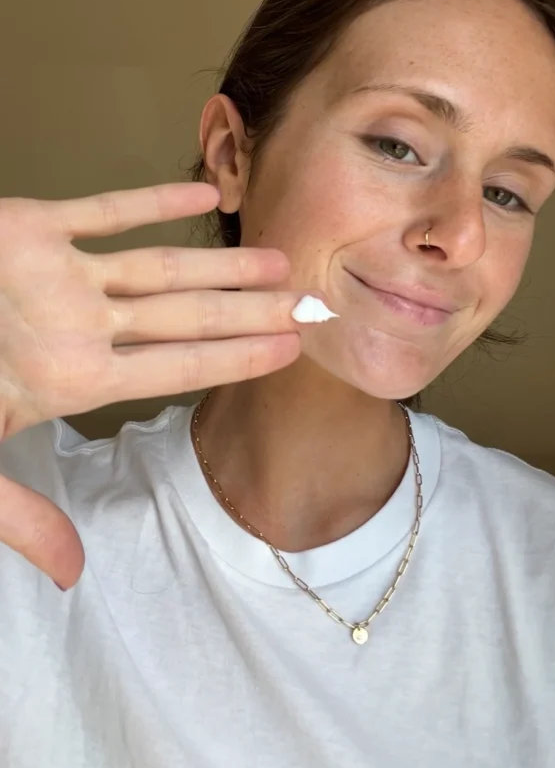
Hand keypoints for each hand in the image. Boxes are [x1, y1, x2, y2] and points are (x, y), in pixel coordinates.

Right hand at [0, 183, 303, 584]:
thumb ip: (21, 516)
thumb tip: (73, 576)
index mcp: (71, 378)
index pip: (176, 368)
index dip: (237, 358)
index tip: (291, 352)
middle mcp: (78, 325)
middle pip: (183, 316)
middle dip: (249, 312)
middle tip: (312, 304)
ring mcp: (58, 275)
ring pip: (156, 265)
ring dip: (217, 261)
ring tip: (276, 259)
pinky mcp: (29, 227)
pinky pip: (100, 210)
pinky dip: (149, 199)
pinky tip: (202, 191)